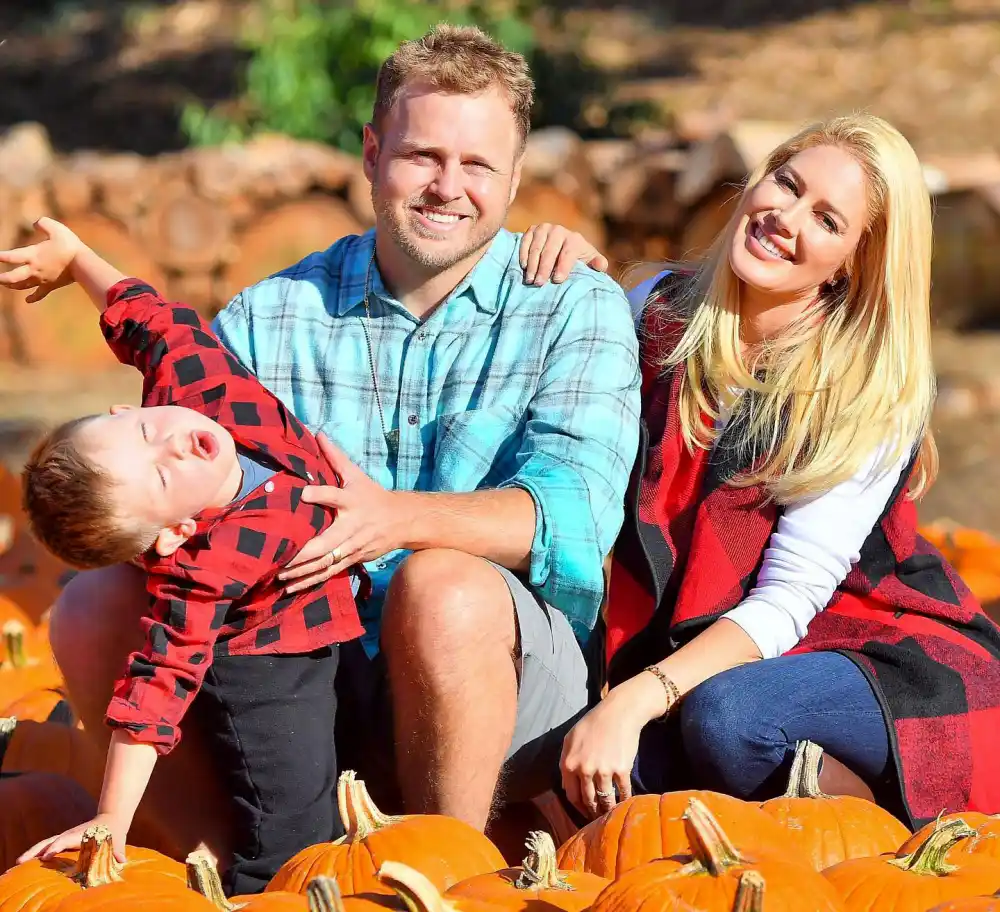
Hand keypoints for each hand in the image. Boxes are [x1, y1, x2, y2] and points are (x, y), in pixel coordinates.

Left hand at [0, 217, 83, 301]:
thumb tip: (36, 223)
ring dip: (12, 286)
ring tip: (5, 285)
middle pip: (12, 278)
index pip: (10, 257)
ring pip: (22, 285)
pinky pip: (40, 294)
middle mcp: (34, 269)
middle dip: (1, 279)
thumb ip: (43, 224)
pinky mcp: (51, 285)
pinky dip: (33, 298)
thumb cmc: (69, 245)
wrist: (83, 263)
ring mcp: (42, 279)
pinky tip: (27, 301)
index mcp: (32, 255)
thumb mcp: (56, 228)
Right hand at [17, 813, 128, 864]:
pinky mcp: (64, 841)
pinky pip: (48, 846)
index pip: (66, 840)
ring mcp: (66, 837)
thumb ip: (118, 850)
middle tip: (21, 860)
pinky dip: (37, 853)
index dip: (56, 847)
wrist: (111, 819)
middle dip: (37, 850)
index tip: (47, 855)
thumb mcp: (118, 840)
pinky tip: (27, 862)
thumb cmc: (114, 832)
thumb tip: (122, 859)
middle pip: (51, 841)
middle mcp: (71, 835)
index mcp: (82, 834)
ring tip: (18, 862)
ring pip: (46, 843)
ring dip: (33, 851)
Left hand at [278, 433, 407, 593]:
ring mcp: (354, 546)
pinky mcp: (353, 559)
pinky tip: (291, 588)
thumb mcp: (357, 475)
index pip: (336, 496)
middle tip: (279, 557)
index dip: (321, 494)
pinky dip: (310, 581)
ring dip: (302, 571)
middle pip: (328, 541)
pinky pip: (329, 572)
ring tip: (279, 576)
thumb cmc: (373, 496)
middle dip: (303, 552)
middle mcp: (353, 526)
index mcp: (353, 501)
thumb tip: (317, 434)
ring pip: (326, 562)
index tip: (303, 493)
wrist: (403, 521)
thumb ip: (335, 458)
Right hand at [519, 223, 608, 284]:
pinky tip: (524, 267)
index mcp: (574, 239)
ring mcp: (544, 228)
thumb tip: (601, 265)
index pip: (567, 253)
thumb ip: (598, 264)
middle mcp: (559, 230)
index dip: (563, 266)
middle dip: (544, 268)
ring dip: (532, 264)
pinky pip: (525, 241)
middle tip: (539, 283)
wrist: (563, 246)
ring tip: (530, 280)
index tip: (557, 280)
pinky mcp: (532, 230)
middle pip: (550, 251)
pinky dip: (523, 254)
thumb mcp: (589, 262)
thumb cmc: (577, 259)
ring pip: (536, 247)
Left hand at [559, 688, 648, 819]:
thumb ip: (565, 761)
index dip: (577, 806)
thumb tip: (567, 785)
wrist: (619, 712)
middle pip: (588, 800)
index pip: (571, 794)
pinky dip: (625, 799)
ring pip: (605, 800)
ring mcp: (604, 771)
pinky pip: (623, 792)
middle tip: (597, 817)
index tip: (583, 811)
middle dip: (592, 811)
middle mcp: (584, 770)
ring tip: (610, 813)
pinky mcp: (622, 770)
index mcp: (569, 763)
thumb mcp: (570, 738)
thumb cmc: (593, 723)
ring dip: (608, 809)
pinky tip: (625, 802)